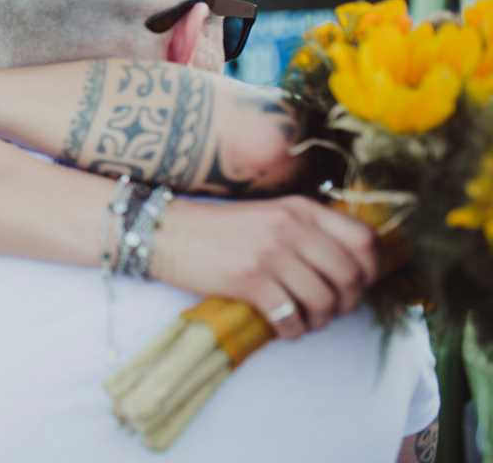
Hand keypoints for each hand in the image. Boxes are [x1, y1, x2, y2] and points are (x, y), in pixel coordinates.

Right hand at [151, 196, 377, 339]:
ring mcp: (271, 252)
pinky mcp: (250, 278)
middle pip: (351, 276)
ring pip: (325, 300)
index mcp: (301, 209)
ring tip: (304, 320)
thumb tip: (349, 270)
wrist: (170, 233)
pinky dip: (294, 330)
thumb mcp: (271, 216)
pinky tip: (283, 327)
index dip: (370, 270)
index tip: (356, 285)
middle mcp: (291, 227)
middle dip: (347, 303)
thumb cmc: (221, 230)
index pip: (364, 240)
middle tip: (329, 311)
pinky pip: (292, 316)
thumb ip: (308, 232)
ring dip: (320, 321)